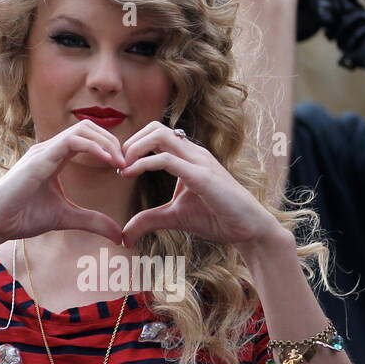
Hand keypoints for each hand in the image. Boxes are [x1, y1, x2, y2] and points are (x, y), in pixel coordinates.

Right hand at [0, 119, 127, 250]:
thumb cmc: (22, 217)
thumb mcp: (67, 218)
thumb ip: (93, 221)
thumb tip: (119, 234)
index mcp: (54, 156)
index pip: (88, 137)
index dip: (110, 148)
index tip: (126, 168)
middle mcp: (49, 148)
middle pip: (89, 127)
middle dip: (113, 142)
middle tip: (129, 164)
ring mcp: (43, 150)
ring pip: (83, 129)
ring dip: (108, 143)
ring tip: (122, 163)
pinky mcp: (39, 159)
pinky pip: (71, 141)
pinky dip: (95, 148)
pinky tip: (110, 163)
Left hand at [116, 122, 281, 249]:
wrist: (248, 229)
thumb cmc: (218, 219)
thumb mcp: (174, 218)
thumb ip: (149, 220)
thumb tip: (124, 235)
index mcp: (188, 157)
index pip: (156, 136)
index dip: (133, 146)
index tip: (119, 167)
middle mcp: (193, 153)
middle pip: (155, 128)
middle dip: (130, 142)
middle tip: (116, 164)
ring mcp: (198, 161)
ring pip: (159, 135)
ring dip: (133, 147)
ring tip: (121, 167)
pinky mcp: (201, 176)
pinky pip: (167, 159)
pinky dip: (144, 163)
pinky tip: (130, 174)